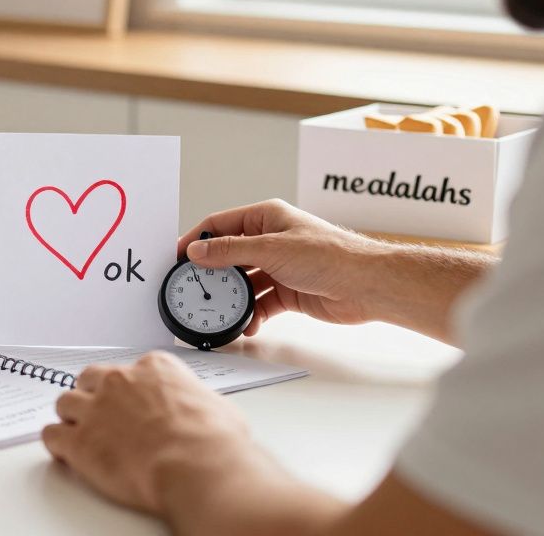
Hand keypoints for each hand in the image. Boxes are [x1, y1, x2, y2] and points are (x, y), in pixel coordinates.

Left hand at [42, 352, 338, 533]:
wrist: (197, 467)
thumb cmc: (213, 441)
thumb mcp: (217, 407)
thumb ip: (197, 402)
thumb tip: (202, 412)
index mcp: (153, 369)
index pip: (129, 369)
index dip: (128, 390)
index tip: (131, 403)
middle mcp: (119, 381)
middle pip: (90, 379)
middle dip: (93, 396)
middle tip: (103, 416)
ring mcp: (96, 409)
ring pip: (65, 402)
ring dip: (72, 417)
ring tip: (82, 434)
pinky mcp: (79, 440)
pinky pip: (52, 435)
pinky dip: (56, 444)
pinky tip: (65, 452)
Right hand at [179, 199, 383, 334]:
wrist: (367, 285)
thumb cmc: (330, 255)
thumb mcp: (272, 249)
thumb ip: (230, 250)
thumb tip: (197, 251)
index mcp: (266, 218)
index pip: (220, 224)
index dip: (196, 240)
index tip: (176, 257)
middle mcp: (271, 240)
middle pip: (229, 255)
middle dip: (211, 273)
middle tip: (190, 288)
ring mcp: (279, 267)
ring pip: (244, 282)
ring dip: (232, 298)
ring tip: (216, 311)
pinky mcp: (289, 292)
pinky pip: (261, 303)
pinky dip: (251, 314)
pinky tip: (245, 324)